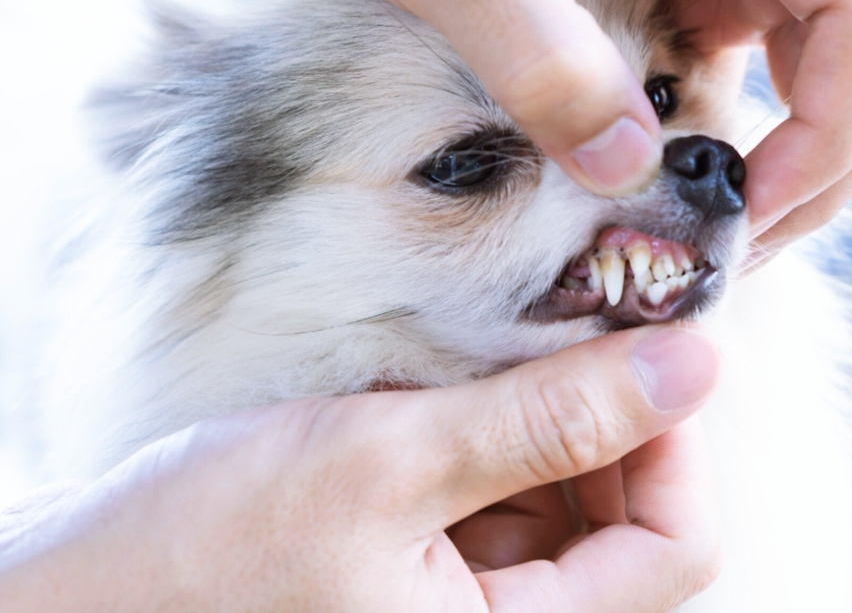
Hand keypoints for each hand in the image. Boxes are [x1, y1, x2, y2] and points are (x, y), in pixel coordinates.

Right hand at [1, 327, 720, 611]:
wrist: (93, 587)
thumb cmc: (211, 549)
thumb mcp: (387, 465)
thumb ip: (545, 419)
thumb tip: (690, 365)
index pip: (672, 547)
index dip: (669, 442)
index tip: (633, 351)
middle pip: (626, 516)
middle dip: (600, 419)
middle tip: (549, 332)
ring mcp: (473, 596)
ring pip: (570, 492)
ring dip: (539, 415)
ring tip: (471, 367)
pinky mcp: (436, 560)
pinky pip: (508, 486)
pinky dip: (493, 427)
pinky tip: (439, 394)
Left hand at [340, 0, 851, 261]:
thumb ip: (540, 59)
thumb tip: (627, 173)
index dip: (832, 130)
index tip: (748, 213)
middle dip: (822, 163)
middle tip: (743, 250)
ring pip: (818, 66)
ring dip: (786, 159)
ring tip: (712, 233)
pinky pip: (749, 63)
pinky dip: (729, 131)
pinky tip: (672, 181)